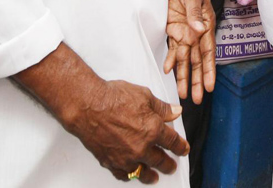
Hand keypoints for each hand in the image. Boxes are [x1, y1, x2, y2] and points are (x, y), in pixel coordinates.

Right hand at [65, 80, 187, 182]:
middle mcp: (141, 147)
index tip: (183, 149)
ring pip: (143, 172)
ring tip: (155, 177)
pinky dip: (129, 175)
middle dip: (168, 164)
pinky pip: (123, 174)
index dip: (180, 146)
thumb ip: (162, 108)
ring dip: (151, 175)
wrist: (88, 106)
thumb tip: (176, 112)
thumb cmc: (113, 98)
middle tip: (172, 166)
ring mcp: (125, 157)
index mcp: (153, 129)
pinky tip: (132, 174)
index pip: (172, 142)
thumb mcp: (145, 96)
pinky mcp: (110, 161)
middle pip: (160, 160)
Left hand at [164, 0, 215, 104]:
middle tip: (196, 99)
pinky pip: (173, 49)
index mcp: (206, 25)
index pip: (208, 53)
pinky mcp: (173, 29)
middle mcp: (196, 33)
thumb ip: (195, 14)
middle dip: (196, 80)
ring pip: (185, 59)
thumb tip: (199, 29)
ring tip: (182, 94)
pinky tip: (169, 71)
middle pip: (197, 61)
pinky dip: (171, 60)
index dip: (208, 70)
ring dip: (184, 76)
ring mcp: (185, 32)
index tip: (208, 87)